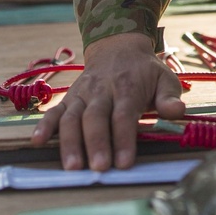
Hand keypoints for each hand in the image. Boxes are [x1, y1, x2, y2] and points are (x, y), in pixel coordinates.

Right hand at [30, 33, 185, 170]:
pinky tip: (37, 142)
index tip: (125, 162)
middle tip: (99, 168)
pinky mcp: (68, 97)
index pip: (124, 114)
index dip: (124, 138)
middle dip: (97, 143)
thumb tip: (178, 112)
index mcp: (127, 86)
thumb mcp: (163, 78)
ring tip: (72, 166)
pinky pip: (53, 111)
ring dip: (70, 142)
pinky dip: (44, 126)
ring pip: (72, 117)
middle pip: (96, 117)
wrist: (117, 46)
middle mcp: (101, 90)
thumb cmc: (143, 71)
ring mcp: (82, 93)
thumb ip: (170, 97)